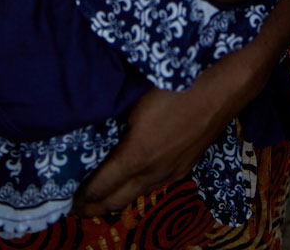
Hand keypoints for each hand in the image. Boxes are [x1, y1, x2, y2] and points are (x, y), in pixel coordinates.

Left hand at [73, 55, 254, 216]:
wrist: (225, 85)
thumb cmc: (178, 83)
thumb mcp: (137, 97)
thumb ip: (115, 117)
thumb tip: (94, 123)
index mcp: (137, 155)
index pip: (101, 187)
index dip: (82, 197)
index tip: (65, 200)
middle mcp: (154, 172)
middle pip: (118, 200)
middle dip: (95, 206)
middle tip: (76, 207)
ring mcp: (173, 171)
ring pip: (138, 194)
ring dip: (117, 199)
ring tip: (100, 198)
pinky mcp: (186, 165)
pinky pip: (155, 184)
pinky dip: (137, 189)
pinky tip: (134, 181)